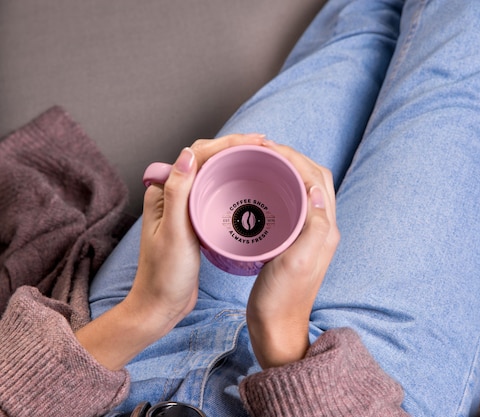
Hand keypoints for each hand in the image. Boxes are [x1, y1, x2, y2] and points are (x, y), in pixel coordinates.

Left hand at [77, 133, 265, 369]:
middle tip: (267, 147)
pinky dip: (234, 184)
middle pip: (207, 159)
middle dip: (236, 147)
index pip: (198, 155)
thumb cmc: (165, 275)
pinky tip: (251, 187)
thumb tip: (188, 154)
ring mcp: (185, 207)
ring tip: (263, 159)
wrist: (161, 306)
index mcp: (164, 192)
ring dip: (236, 162)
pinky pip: (216, 193)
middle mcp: (173, 195)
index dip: (229, 143)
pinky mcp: (196, 221)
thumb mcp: (173, 234)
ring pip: (213, 174)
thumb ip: (178, 194)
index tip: (258, 142)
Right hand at [245, 142, 339, 368]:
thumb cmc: (282, 299)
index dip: (295, 157)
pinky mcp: (295, 241)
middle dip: (292, 158)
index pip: (316, 179)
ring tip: (261, 160)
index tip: (268, 146)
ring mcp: (309, 235)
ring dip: (287, 170)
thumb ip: (314, 227)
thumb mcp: (298, 263)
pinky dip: (279, 188)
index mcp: (325, 229)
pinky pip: (292, 204)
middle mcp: (322, 228)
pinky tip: (260, 188)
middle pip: (313, 179)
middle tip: (262, 149)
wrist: (276, 328)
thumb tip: (317, 191)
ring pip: (303, 189)